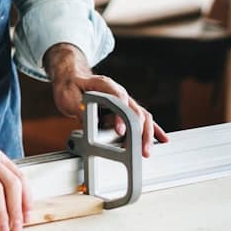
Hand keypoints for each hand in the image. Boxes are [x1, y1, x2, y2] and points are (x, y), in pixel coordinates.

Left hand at [44, 43, 168, 156]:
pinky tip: (162, 139)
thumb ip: (79, 108)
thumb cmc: (71, 87)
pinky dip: (152, 129)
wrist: (73, 80)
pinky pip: (142, 119)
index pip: (118, 98)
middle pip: (135, 109)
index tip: (121, 131)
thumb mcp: (68, 96)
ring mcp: (125, 101)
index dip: (121, 114)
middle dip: (139, 130)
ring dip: (146, 134)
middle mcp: (119, 92)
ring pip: (142, 116)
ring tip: (146, 151)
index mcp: (105, 84)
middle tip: (139, 148)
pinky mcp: (126, 109)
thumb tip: (87, 120)